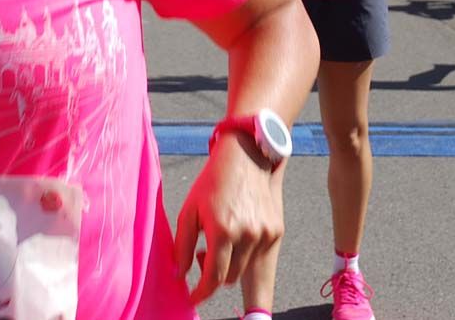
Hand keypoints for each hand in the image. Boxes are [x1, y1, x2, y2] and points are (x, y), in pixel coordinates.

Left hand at [174, 134, 281, 304]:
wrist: (246, 156)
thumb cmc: (213, 182)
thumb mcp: (189, 210)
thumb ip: (181, 245)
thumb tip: (178, 275)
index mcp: (223, 229)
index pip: (214, 277)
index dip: (202, 293)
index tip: (193, 298)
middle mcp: (247, 234)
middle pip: (229, 278)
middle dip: (213, 275)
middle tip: (202, 254)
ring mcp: (265, 233)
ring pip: (244, 270)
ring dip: (229, 265)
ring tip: (219, 242)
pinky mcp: (276, 231)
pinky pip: (258, 257)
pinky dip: (244, 254)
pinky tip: (236, 234)